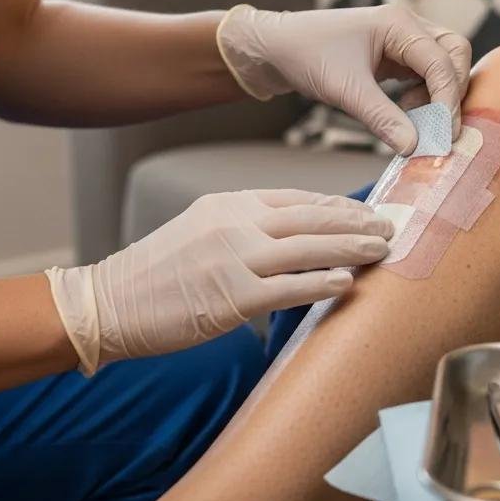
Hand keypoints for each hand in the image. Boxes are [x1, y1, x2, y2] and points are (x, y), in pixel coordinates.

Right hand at [46, 190, 392, 373]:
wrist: (110, 302)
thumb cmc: (159, 272)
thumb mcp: (203, 229)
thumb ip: (247, 226)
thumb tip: (296, 235)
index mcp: (231, 204)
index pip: (298, 199)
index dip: (339, 206)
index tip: (367, 212)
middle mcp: (236, 223)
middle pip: (311, 218)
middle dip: (356, 223)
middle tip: (389, 227)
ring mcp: (234, 258)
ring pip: (308, 247)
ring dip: (351, 248)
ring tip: (382, 250)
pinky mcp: (231, 295)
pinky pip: (288, 287)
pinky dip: (321, 283)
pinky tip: (347, 282)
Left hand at [217, 4, 471, 154]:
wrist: (274, 49)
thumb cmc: (306, 56)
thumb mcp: (345, 90)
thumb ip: (382, 118)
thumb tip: (415, 147)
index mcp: (398, 23)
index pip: (442, 60)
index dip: (448, 98)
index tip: (444, 132)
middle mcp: (407, 27)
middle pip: (454, 54)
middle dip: (452, 91)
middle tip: (442, 127)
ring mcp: (402, 41)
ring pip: (443, 65)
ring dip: (439, 95)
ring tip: (419, 121)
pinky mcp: (394, 58)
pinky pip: (425, 75)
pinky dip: (425, 96)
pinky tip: (406, 113)